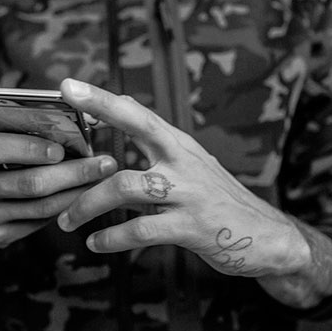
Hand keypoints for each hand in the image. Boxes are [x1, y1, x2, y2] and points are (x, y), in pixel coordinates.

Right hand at [0, 130, 116, 250]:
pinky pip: (39, 223)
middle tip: (104, 163)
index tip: (61, 147)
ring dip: (76, 192)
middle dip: (71, 173)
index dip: (26, 148)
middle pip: (27, 183)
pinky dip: (64, 208)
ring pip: (40, 207)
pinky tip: (83, 195)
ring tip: (102, 179)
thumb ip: (9, 131)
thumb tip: (59, 119)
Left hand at [57, 79, 309, 279]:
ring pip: (126, 187)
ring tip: (65, 220)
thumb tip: (127, 101)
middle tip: (64, 107)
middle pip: (139, 129)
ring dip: (87, 204)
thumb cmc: (219, 198)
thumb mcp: (191, 162)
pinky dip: (113, 238)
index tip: (69, 87)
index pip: (138, 113)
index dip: (103, 98)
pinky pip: (142, 229)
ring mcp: (188, 193)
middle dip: (100, 115)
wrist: (267, 237)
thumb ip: (155, 138)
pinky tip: (96, 244)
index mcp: (178, 145)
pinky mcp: (192, 227)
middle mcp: (183, 161)